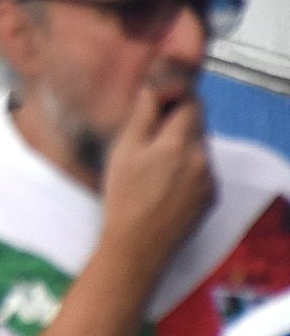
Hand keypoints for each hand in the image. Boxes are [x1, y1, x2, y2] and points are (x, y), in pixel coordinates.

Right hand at [98, 86, 214, 271]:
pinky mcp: (212, 197)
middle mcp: (202, 158)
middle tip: (150, 135)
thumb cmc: (123, 198)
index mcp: (178, 143)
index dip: (176, 98)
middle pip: (198, 124)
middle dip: (178, 122)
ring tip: (154, 164)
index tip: (159, 103)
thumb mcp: (124, 152)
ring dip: (183, 145)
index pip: (191, 103)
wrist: (138, 246)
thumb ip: (143, 116)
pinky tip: (165, 183)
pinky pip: (204, 170)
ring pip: (200, 148)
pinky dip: (189, 168)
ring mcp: (210, 179)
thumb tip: (154, 89)